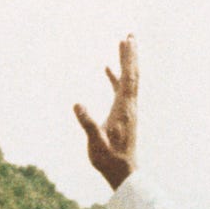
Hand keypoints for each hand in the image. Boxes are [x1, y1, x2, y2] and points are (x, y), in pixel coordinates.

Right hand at [73, 36, 138, 189]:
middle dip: (131, 54)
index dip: (127, 59)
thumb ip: (87, 124)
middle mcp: (129, 106)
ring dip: (126, 62)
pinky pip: (121, 90)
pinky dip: (116, 78)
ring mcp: (127, 109)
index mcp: (124, 109)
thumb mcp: (95, 143)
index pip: (128, 78)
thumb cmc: (109, 159)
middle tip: (130, 35)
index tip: (126, 41)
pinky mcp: (122, 114)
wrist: (123, 173)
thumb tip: (77, 105)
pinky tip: (108, 70)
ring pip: (128, 81)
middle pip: (132, 74)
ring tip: (123, 44)